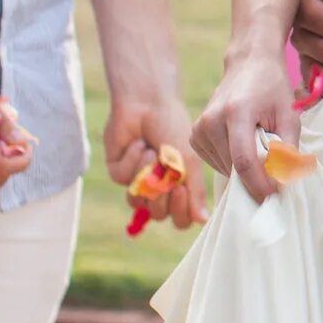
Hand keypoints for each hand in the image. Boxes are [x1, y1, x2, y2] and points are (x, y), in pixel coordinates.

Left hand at [104, 94, 207, 229]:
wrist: (147, 102)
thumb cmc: (173, 127)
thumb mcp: (190, 160)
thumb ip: (196, 192)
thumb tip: (204, 220)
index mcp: (180, 187)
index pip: (179, 219)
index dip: (180, 210)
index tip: (180, 187)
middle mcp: (159, 189)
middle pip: (158, 214)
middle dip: (161, 191)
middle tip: (165, 168)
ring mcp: (138, 181)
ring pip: (138, 201)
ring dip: (147, 173)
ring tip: (153, 150)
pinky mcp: (118, 172)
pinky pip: (124, 180)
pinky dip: (134, 160)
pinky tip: (139, 143)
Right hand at [190, 56, 300, 204]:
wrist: (249, 64)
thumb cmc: (273, 89)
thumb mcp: (290, 116)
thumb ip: (288, 150)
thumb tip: (283, 183)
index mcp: (236, 113)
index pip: (244, 161)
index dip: (259, 184)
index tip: (274, 196)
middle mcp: (211, 120)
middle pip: (234, 167)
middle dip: (256, 178)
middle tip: (274, 172)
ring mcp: (199, 128)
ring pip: (224, 168)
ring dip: (244, 170)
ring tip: (257, 145)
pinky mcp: (194, 135)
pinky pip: (215, 162)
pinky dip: (231, 163)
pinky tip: (241, 144)